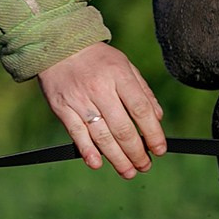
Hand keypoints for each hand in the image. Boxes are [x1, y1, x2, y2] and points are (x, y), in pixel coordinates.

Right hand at [38, 43, 168, 176]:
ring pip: (101, 135)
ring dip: (117, 158)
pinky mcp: (62, 108)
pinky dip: (88, 151)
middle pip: (122, 128)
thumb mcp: (125, 66)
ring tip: (128, 172)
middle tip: (145, 166)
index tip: (160, 149)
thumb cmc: (98, 59)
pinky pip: (77, 134)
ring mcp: (79, 100)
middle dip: (136, 152)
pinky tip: (98, 164)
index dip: (152, 133)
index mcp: (119, 76)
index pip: (140, 110)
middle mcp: (100, 89)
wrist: (59, 46)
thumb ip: (143, 92)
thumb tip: (157, 119)